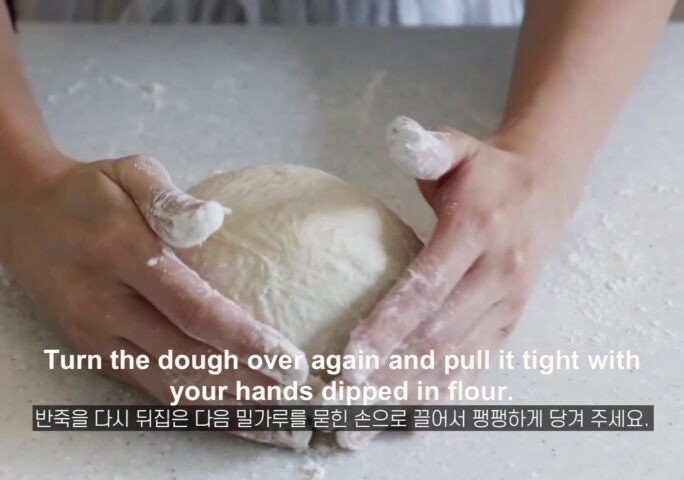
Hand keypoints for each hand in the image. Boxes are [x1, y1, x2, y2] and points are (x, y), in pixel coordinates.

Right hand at [0, 151, 309, 448]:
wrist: (25, 217)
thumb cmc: (91, 192)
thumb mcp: (129, 171)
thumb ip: (168, 195)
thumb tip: (212, 219)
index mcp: (120, 252)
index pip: (192, 308)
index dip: (243, 340)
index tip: (287, 360)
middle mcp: (104, 303)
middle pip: (186, 358)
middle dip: (246, 383)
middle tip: (295, 396)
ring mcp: (95, 335)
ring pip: (167, 383)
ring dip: (223, 403)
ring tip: (271, 411)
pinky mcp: (92, 351)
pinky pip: (148, 386)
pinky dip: (192, 403)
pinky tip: (226, 409)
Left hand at [338, 122, 584, 447]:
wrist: (545, 189)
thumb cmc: (486, 172)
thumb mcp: (458, 147)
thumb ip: (429, 146)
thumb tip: (397, 136)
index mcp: (478, 231)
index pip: (429, 285)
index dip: (390, 324)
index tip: (352, 357)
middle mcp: (497, 273)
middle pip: (439, 334)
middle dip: (389, 369)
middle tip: (342, 395)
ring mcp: (508, 304)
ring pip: (455, 359)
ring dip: (408, 390)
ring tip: (362, 414)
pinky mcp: (510, 323)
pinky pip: (474, 366)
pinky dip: (439, 392)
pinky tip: (404, 410)